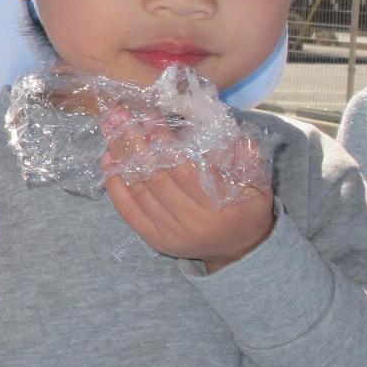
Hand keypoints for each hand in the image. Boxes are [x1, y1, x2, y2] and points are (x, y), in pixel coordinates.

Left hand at [102, 122, 272, 270]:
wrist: (239, 251)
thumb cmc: (248, 210)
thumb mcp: (258, 184)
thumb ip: (247, 158)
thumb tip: (226, 130)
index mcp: (216, 208)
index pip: (182, 169)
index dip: (163, 142)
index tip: (149, 116)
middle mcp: (189, 224)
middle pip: (155, 178)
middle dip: (135, 143)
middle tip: (120, 115)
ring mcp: (168, 234)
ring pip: (138, 191)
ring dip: (121, 158)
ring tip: (111, 128)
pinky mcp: (154, 239)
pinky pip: (129, 211)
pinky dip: (115, 186)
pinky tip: (108, 160)